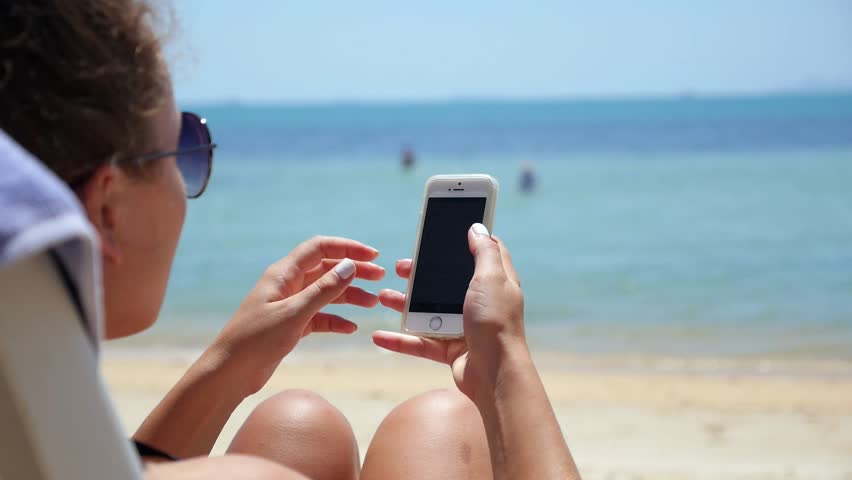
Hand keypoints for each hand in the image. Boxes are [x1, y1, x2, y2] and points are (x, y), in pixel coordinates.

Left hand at [211, 236, 384, 395]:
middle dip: (354, 271)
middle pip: (326, 269)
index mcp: (284, 273)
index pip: (320, 248)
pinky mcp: (291, 325)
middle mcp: (288, 285)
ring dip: (349, 296)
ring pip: (326, 293)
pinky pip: (320, 317)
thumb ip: (323, 290)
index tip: (373, 256)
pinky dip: (336, 320)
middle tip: (380, 278)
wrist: (230, 372)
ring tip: (372, 304)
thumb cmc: (256, 339)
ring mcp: (290, 305)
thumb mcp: (294, 313)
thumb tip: (350, 266)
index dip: (347, 248)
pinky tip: (351, 328)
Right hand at [373, 224, 526, 399]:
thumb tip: (477, 227)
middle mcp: (479, 303)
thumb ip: (484, 252)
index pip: (481, 254)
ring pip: (428, 311)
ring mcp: (464, 327)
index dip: (464, 241)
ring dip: (404, 305)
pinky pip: (420, 342)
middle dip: (420, 275)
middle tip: (400, 268)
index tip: (441, 232)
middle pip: (445, 283)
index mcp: (494, 283)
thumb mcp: (491, 278)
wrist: (495, 374)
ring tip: (383, 297)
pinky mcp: (450, 350)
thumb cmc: (495, 322)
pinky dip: (400, 340)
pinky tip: (378, 335)